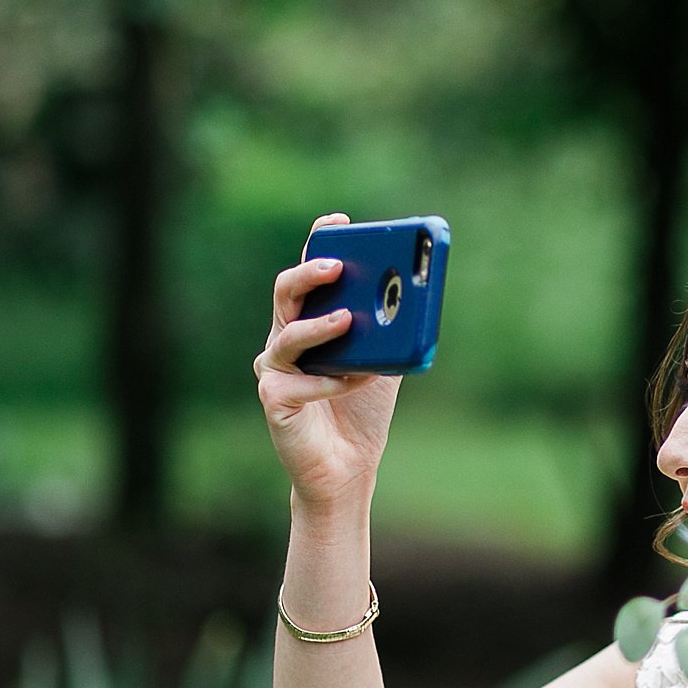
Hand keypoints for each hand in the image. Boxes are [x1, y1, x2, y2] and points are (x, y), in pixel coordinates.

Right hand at [253, 213, 402, 511]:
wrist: (348, 466)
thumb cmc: (362, 409)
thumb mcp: (384, 362)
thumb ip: (391, 332)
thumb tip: (413, 296)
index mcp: (310, 320)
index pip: (310, 272)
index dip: (318, 243)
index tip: (338, 221)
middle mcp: (285, 337)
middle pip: (286, 293)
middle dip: (310, 274)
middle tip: (338, 266)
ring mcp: (276, 368)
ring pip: (288, 335)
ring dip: (319, 326)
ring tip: (346, 319)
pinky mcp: (274, 400)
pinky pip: (299, 384)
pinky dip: (330, 382)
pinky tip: (352, 382)